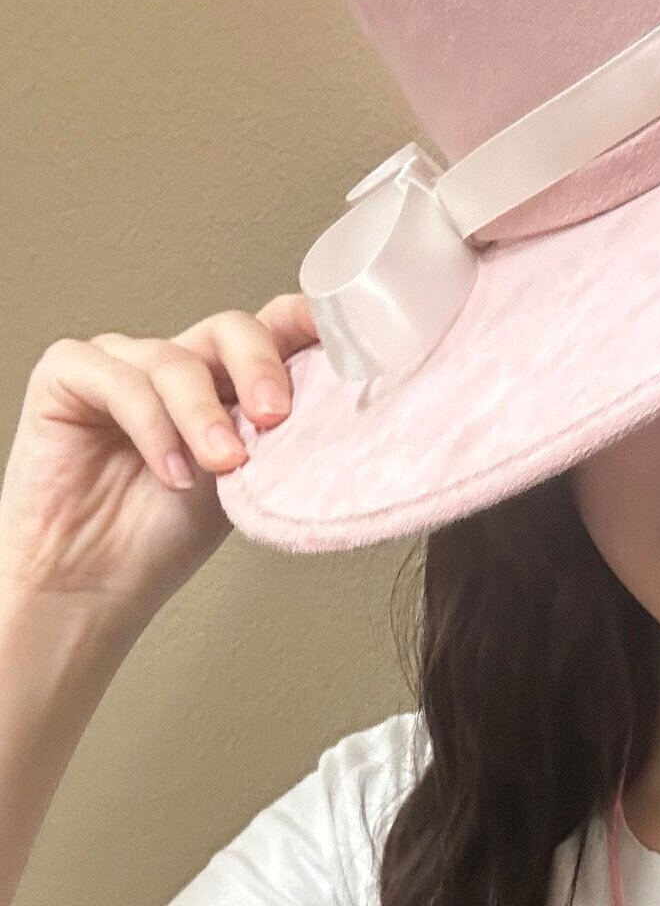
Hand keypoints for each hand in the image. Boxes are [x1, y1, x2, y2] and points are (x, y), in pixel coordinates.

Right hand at [0, 294, 318, 627]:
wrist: (93, 582)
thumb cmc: (162, 534)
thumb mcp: (245, 479)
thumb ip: (279, 436)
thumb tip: (340, 412)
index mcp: (225, 380)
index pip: (273, 330)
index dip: (307, 322)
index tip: (345, 337)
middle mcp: (178, 362)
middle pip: (230, 328)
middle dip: (260, 366)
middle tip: (275, 416)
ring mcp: (121, 363)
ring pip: (175, 360)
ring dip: (204, 416)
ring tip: (223, 466)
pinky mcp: (67, 376)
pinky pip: (118, 381)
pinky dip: (153, 427)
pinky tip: (171, 473)